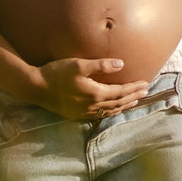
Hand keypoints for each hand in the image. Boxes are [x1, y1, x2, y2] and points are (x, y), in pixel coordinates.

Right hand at [35, 56, 149, 120]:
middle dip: (133, 97)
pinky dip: (111, 112)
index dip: (134, 88)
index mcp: (95, 93)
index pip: (121, 92)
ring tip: (134, 101)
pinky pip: (100, 115)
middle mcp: (92, 106)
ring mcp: (85, 112)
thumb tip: (121, 64)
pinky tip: (113, 109)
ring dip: (124, 106)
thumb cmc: (56, 73)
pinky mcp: (77, 114)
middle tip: (145, 92)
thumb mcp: (79, 65)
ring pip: (110, 111)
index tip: (145, 84)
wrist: (35, 88)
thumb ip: (101, 65)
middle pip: (118, 103)